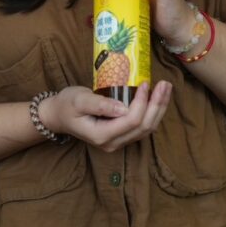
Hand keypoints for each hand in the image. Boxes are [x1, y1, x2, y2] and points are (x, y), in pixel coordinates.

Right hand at [38, 83, 171, 152]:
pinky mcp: (122, 135)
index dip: (142, 102)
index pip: (131, 121)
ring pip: (147, 129)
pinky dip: (154, 112)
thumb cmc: (67, 105)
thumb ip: (100, 104)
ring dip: (159, 108)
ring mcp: (118, 141)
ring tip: (166, 88)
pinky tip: (159, 97)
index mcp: (101, 135)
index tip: (145, 83)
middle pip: (144, 127)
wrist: (58, 115)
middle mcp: (112, 143)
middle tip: (165, 83)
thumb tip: (122, 107)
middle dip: (157, 105)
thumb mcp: (79, 100)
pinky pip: (143, 126)